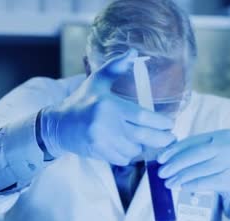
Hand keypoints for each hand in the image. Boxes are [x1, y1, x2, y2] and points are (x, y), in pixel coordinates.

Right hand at [40, 49, 175, 165]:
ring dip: (141, 146)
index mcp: (109, 105)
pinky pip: (123, 158)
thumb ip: (116, 67)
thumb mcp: (97, 81)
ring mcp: (102, 141)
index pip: (141, 116)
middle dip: (161, 139)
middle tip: (171, 138)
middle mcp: (106, 124)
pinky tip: (127, 146)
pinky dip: (128, 154)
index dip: (159, 122)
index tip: (170, 124)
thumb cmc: (81, 101)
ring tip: (142, 139)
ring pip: (134, 150)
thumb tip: (133, 52)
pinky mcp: (99, 153)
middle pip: (143, 136)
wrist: (58, 125)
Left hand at [157, 129, 229, 208]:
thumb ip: (196, 153)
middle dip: (176, 163)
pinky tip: (182, 187)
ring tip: (168, 183)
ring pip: (201, 168)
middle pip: (197, 153)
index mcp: (222, 135)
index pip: (193, 141)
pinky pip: (208, 181)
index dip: (174, 150)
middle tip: (161, 172)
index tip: (160, 159)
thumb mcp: (215, 154)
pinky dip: (193, 184)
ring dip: (182, 176)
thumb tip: (166, 159)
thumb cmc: (227, 168)